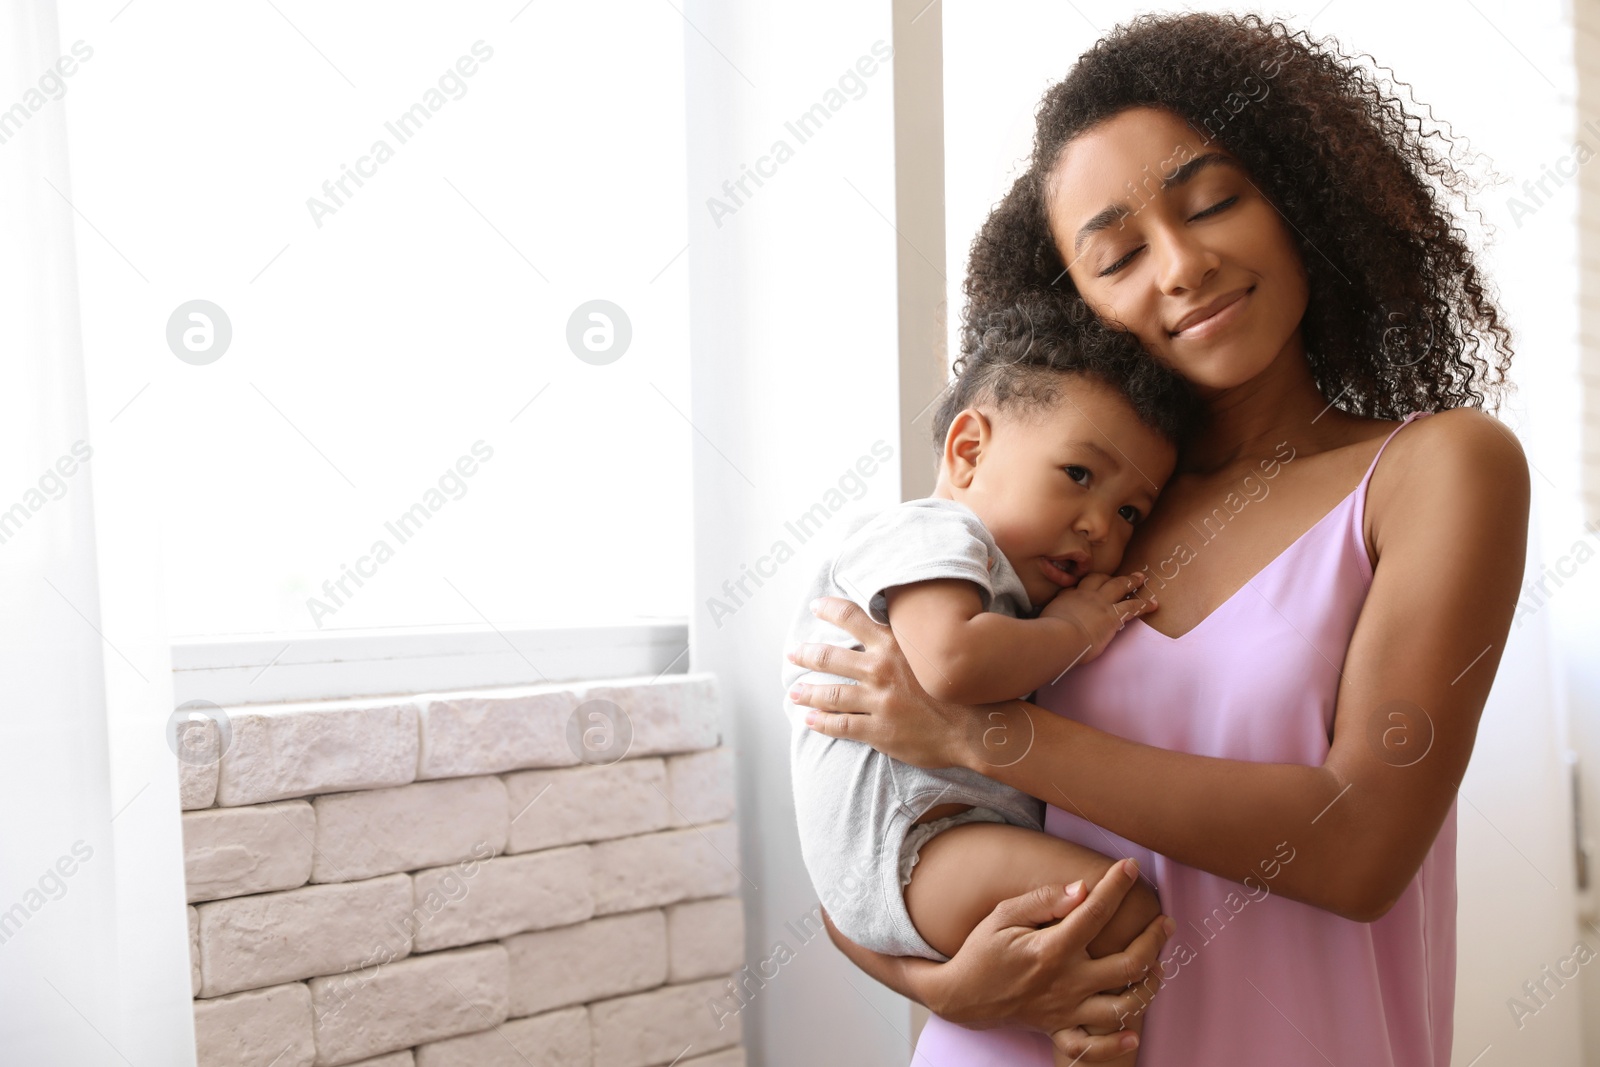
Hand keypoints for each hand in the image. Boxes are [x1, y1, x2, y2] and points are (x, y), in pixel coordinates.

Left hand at [786, 597, 964, 768]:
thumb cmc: (966, 686)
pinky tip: (810, 720)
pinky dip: (821, 722)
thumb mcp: (942, 648)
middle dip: (807, 654)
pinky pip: (841, 725)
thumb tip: (912, 615)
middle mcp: (880, 669)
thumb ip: (919, 634)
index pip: (852, 617)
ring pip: (831, 694)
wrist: (979, 726)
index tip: (815, 607)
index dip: (830, 610)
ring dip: (808, 692)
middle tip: (793, 653)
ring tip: (794, 692)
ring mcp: (877, 701)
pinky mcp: (878, 730)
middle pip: (831, 657)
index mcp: (894, 644)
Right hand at [931, 858, 1171, 1061]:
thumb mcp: (1003, 915)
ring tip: (1158, 966)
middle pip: (1127, 964)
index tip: (1130, 867)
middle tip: (1165, 922)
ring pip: (1122, 1007)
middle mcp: (1064, 983)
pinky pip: (1092, 1046)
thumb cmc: (982, 951)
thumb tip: (1082, 889)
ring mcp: (1064, 1010)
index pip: (1095, 913)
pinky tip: (1133, 1032)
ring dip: (1148, 987)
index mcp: (1050, 950)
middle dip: (1154, 940)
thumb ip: (1043, 901)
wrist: (960, 995)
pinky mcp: (1059, 1029)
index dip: (1116, 887)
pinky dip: (1116, 1042)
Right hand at [1038, 571, 1154, 664]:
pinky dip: (1144, 604)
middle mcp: (1084, 595)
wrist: (1061, 636)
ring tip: (1140, 578)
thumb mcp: (1042, 622)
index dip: (1079, 587)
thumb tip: (1042, 628)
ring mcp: (1100, 603)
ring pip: (1118, 586)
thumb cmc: (1048, 634)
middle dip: (1109, 577)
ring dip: (1130, 581)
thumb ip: (1045, 620)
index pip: (1073, 588)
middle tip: (1117, 576)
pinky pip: (1133, 606)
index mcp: (1066, 598)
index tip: (1081, 590)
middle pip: (1098, 579)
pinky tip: (1154, 604)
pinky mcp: (1113, 615)